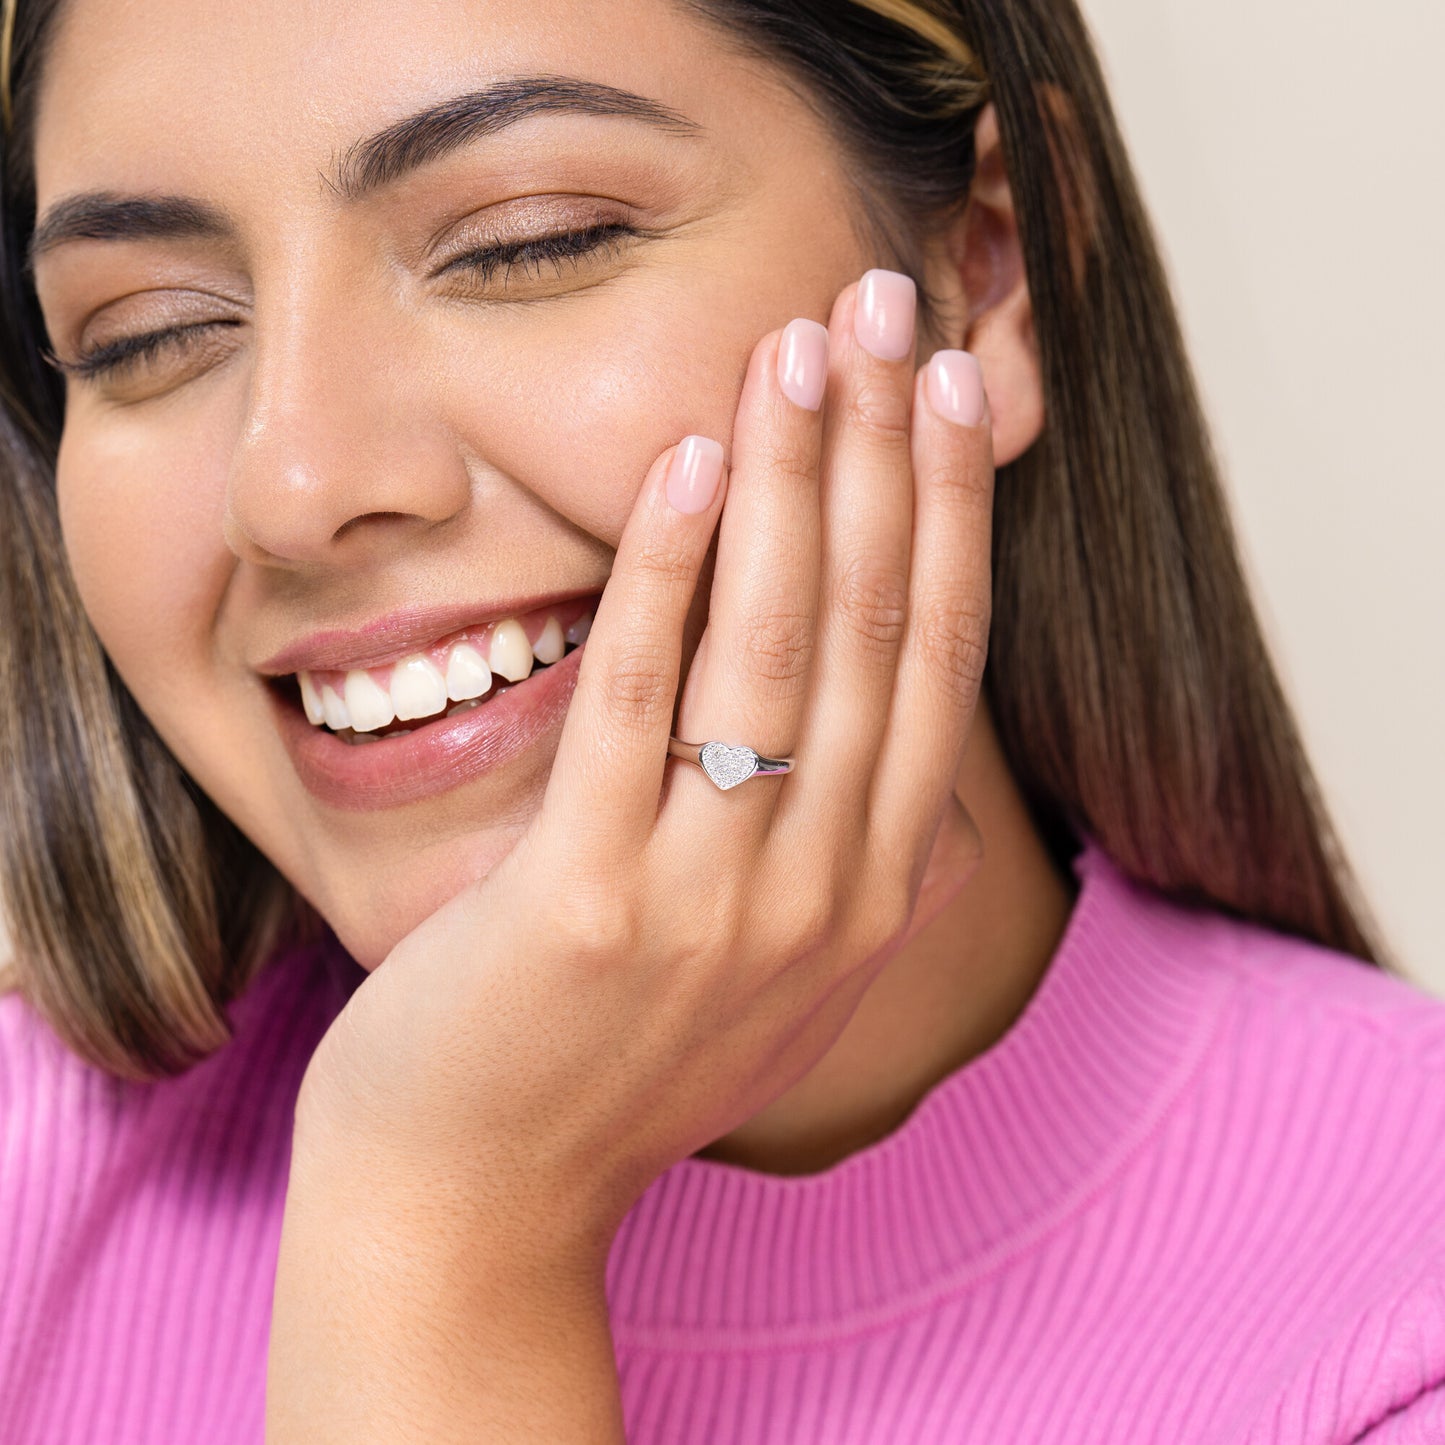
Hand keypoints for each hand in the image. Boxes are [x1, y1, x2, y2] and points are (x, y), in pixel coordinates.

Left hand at [292, 268, 993, 1268]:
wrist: (485, 1196)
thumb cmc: (618, 1064)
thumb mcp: (780, 989)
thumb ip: (867, 891)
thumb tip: (945, 816)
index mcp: (874, 897)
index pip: (937, 664)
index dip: (950, 512)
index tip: (948, 387)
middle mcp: (821, 894)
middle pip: (873, 628)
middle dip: (886, 452)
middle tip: (882, 305)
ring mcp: (714, 902)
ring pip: (776, 650)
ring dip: (793, 481)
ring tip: (795, 348)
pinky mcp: (592, 901)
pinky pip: (642, 707)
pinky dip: (670, 575)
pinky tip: (686, 464)